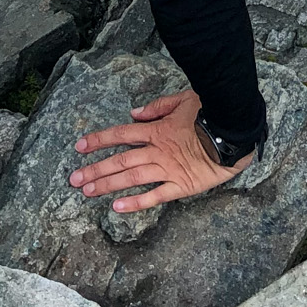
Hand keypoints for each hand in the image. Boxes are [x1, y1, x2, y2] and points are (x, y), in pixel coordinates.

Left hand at [69, 89, 253, 211]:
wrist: (233, 133)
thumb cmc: (209, 113)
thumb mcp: (184, 99)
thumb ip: (157, 106)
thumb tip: (134, 114)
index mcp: (157, 129)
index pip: (122, 134)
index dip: (99, 140)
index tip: (80, 147)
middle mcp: (157, 150)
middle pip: (120, 160)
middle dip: (95, 169)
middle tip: (74, 180)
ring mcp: (167, 169)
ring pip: (131, 178)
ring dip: (107, 185)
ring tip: (87, 192)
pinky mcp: (180, 186)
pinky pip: (154, 196)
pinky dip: (136, 203)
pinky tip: (117, 207)